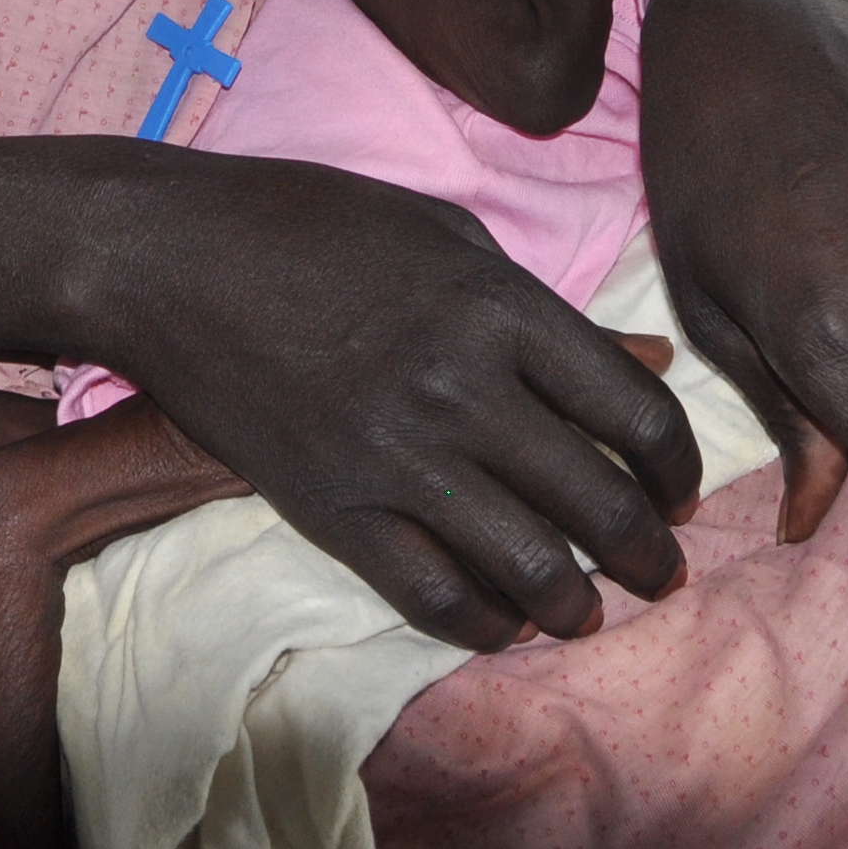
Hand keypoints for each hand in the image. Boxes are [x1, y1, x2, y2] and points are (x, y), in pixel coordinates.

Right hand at [94, 146, 700, 650]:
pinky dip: (486, 625)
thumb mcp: (444, 232)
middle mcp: (462, 388)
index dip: (677, 466)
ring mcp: (396, 456)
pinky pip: (433, 596)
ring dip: (579, 604)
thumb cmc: (308, 223)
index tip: (679, 489)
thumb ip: (542, 308)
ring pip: (529, 565)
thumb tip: (640, 370)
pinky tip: (505, 623)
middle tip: (662, 571)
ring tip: (590, 611)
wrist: (168, 259)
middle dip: (649, 553)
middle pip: (598, 501)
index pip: (635, 412)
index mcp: (500, 307)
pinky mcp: (333, 509)